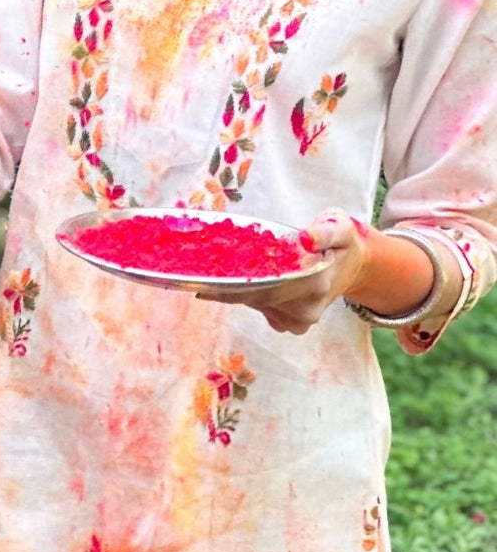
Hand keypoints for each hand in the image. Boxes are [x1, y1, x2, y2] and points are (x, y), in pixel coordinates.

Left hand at [201, 209, 368, 335]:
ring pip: (256, 304)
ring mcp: (300, 320)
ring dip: (233, 290)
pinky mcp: (292, 324)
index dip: (232, 287)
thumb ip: (325, 232)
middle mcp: (306, 308)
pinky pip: (261, 309)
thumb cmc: (343, 242)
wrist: (355, 265)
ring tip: (211, 273)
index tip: (202, 286)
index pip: (265, 288)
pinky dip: (247, 295)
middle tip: (195, 275)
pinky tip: (235, 280)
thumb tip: (306, 238)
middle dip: (224, 288)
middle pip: (255, 298)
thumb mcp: (340, 227)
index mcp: (315, 284)